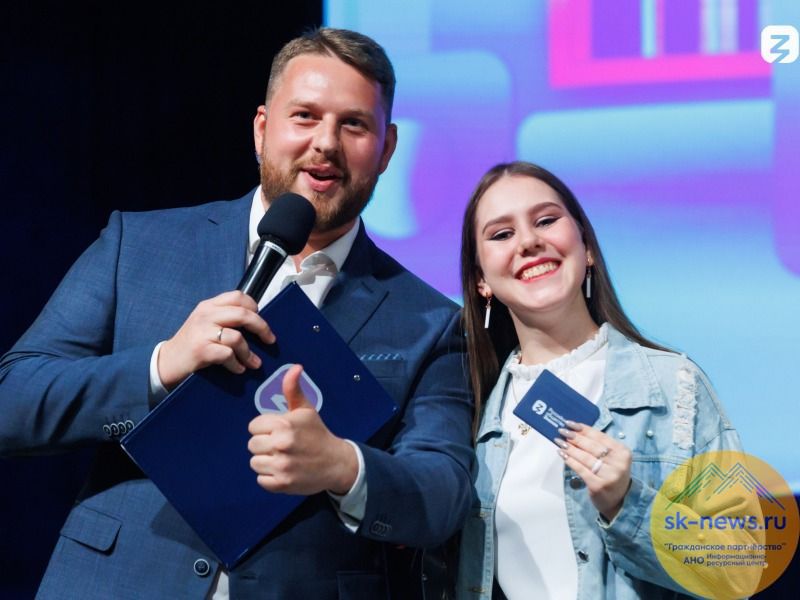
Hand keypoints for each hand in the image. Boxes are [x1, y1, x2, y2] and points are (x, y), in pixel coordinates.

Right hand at [157, 290, 274, 389]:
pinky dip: (237, 364)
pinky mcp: (201, 350)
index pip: (238, 296)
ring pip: (237, 337)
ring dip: (249, 353)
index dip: (254, 307)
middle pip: (243, 314)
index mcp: (208, 306)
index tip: (260, 320)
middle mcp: (206, 315)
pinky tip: (239, 369)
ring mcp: (202, 332)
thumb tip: (257, 323)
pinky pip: (228, 355)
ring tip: (254, 363)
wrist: (167, 363)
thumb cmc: (192, 344)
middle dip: (261, 327)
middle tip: (270, 340)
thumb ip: (225, 319)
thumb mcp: (206, 324)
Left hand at [247, 364, 357, 495]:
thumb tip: (294, 367)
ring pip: (254, 462)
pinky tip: (283, 471)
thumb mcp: (306, 410)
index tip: (279, 431)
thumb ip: (294, 390)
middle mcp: (281, 445)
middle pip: (252, 444)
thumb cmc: (317, 434)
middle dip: (264, 445)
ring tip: (282, 458)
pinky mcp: (281, 484)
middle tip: (281, 446)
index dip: (265, 428)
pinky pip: (261, 480)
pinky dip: (270, 477)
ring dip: (266, 461)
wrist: (336, 463)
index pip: (254, 426)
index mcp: (284, 425)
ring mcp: (281, 466)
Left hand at [556, 421, 631, 520]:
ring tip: (559, 441)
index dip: (584, 429)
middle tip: (562, 431)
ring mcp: (609, 475)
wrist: (619, 500)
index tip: (570, 423)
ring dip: (570, 448)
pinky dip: (570, 460)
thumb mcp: (613, 458)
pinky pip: (580, 469)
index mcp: (623, 452)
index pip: (600, 437)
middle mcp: (618, 463)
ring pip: (585, 457)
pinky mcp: (598, 485)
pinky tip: (562, 454)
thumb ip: (600, 446)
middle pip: (592, 446)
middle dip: (575, 437)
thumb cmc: (612, 475)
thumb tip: (576, 431)